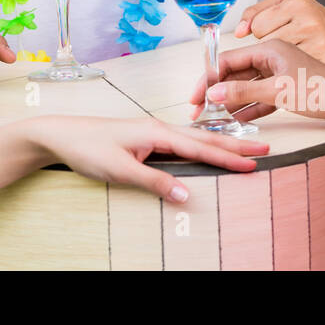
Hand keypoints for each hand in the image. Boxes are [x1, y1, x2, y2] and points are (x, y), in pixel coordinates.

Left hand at [29, 116, 268, 200]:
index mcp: (156, 133)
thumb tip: (187, 196)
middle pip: (203, 139)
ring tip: (243, 149)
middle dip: (234, 146)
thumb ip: (154, 183)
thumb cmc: (87, 149)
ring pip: (193, 139)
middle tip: (264, 148)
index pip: (200, 147)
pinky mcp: (144, 138)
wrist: (61, 134)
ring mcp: (151, 132)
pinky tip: (204, 150)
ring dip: (219, 145)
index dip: (229, 158)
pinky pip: (180, 142)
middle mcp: (157, 128)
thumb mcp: (120, 170)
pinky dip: (200, 146)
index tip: (255, 162)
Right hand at [189, 38, 324, 128]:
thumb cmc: (322, 90)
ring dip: (230, 102)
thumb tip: (213, 93)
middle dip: (216, 92)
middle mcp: (272, 58)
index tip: (195, 97)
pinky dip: (248, 108)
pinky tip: (234, 120)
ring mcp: (280, 74)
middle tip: (198, 111)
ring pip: (247, 88)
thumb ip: (244, 93)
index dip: (208, 78)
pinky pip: (261, 98)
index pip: (228, 61)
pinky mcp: (287, 90)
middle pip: (235, 74)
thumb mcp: (278, 92)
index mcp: (269, 49)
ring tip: (212, 118)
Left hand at [232, 0, 324, 70]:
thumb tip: (239, 32)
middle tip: (285, 45)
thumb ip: (255, 13)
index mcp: (297, 4)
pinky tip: (301, 67)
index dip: (262, 32)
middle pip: (267, 46)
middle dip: (270, 49)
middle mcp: (310, 23)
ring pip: (280, 62)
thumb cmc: (311, 18)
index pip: (258, 26)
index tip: (274, 31)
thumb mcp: (283, 5)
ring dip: (280, 64)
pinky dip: (294, 75)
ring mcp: (321, 45)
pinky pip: (296, 75)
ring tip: (293, 55)